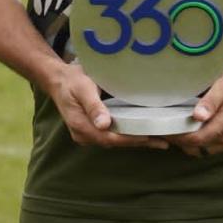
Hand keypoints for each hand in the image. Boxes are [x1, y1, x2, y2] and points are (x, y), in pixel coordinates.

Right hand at [44, 62, 169, 150]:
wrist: (58, 79)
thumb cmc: (72, 80)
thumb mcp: (83, 88)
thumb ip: (93, 106)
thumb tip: (104, 124)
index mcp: (80, 126)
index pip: (111, 138)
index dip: (131, 139)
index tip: (150, 137)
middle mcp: (83, 135)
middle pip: (115, 142)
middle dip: (138, 142)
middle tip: (163, 141)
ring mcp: (87, 134)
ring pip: (114, 141)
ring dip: (135, 141)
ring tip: (159, 140)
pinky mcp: (92, 130)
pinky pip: (112, 136)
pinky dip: (127, 135)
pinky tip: (142, 133)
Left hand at [170, 65, 222, 157]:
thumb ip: (211, 101)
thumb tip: (197, 116)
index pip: (194, 139)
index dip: (176, 136)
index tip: (161, 129)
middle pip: (195, 147)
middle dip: (177, 140)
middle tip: (161, 127)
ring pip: (200, 149)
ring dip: (185, 142)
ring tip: (171, 127)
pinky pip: (207, 146)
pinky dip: (195, 141)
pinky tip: (187, 128)